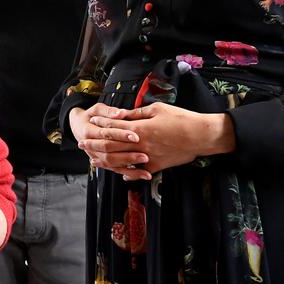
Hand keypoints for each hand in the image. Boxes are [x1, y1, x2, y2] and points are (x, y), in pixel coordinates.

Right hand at [69, 103, 148, 180]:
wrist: (79, 127)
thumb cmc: (91, 116)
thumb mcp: (96, 109)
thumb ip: (109, 111)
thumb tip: (120, 113)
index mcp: (88, 131)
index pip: (106, 134)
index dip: (121, 135)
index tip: (136, 136)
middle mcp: (90, 146)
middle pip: (109, 152)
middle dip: (128, 155)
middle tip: (144, 155)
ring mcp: (96, 156)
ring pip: (112, 164)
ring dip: (130, 168)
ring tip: (145, 170)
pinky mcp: (103, 162)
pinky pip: (116, 170)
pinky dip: (130, 174)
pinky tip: (142, 174)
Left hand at [87, 102, 234, 178]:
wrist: (200, 136)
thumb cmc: (180, 119)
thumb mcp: (157, 109)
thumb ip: (137, 114)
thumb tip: (122, 115)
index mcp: (140, 128)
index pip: (114, 126)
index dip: (101, 124)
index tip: (91, 121)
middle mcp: (140, 145)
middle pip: (112, 145)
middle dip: (96, 144)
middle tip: (82, 143)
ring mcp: (148, 157)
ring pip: (121, 160)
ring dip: (106, 160)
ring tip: (94, 159)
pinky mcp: (157, 166)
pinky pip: (138, 172)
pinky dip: (128, 173)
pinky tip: (119, 174)